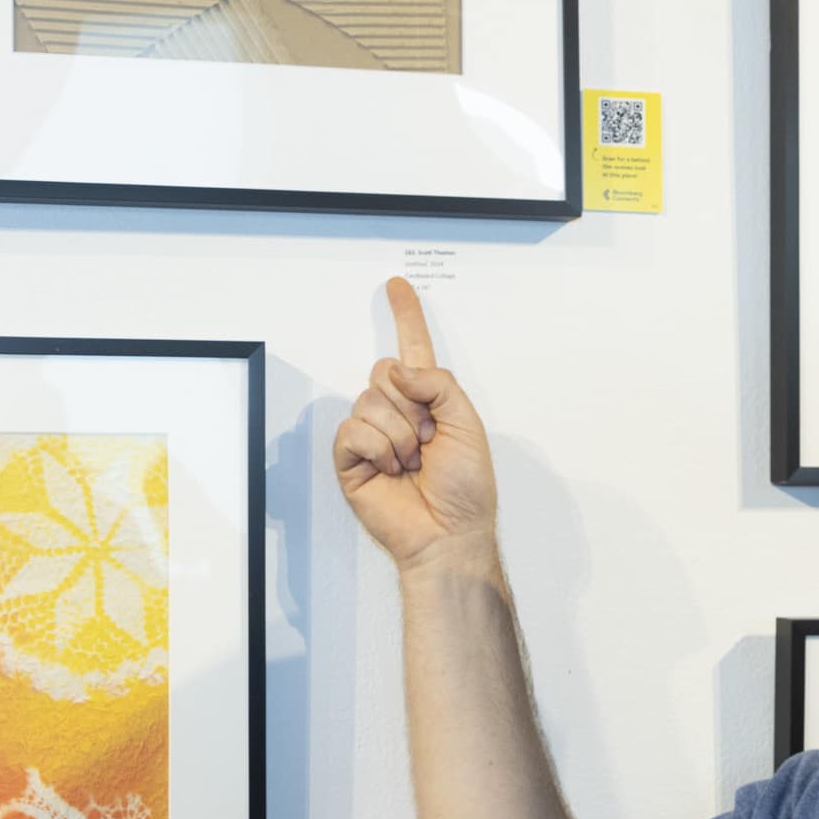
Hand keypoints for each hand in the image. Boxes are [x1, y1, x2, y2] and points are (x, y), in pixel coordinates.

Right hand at [334, 278, 499, 571]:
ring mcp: (372, 435)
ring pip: (368, 400)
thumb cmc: (465, 487)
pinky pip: (353, 430)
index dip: (406, 315)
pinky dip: (377, 448)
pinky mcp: (351, 459)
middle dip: (411, 405)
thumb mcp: (467, 423)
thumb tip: (398, 367)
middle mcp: (397, 412)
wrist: (448, 534)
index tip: (397, 285)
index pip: (414, 348)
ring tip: (412, 463)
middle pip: (383, 371)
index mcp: (428, 400)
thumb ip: (439, 384)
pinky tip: (390, 470)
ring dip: (398, 434)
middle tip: (428, 441)